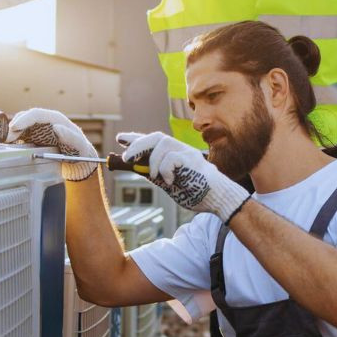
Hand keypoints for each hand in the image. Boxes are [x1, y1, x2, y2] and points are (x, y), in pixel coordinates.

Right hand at [8, 109, 98, 180]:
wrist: (78, 157)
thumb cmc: (79, 149)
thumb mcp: (79, 144)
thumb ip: (69, 136)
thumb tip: (57, 127)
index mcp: (54, 118)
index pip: (36, 114)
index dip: (24, 119)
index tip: (14, 127)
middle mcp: (44, 121)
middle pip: (25, 118)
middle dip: (14, 127)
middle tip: (6, 139)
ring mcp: (38, 128)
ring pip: (20, 125)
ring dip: (12, 133)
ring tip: (6, 143)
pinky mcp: (33, 136)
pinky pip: (20, 134)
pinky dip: (13, 139)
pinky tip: (9, 145)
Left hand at [117, 132, 249, 222]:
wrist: (217, 199)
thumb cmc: (195, 191)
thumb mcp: (168, 182)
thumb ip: (154, 174)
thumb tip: (134, 167)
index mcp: (174, 154)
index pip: (152, 141)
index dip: (135, 139)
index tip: (120, 138)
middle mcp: (180, 149)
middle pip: (156, 137)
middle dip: (138, 145)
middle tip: (126, 158)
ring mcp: (187, 153)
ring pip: (162, 144)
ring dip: (153, 161)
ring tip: (155, 176)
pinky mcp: (192, 160)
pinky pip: (171, 158)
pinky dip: (165, 170)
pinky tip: (170, 181)